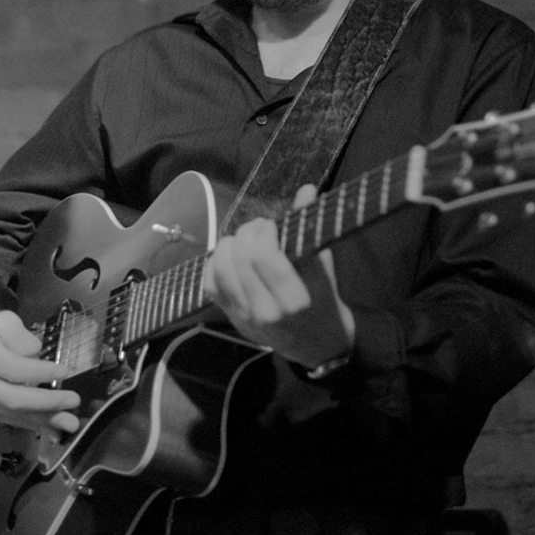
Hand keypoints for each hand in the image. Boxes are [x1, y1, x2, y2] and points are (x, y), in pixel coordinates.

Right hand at [0, 312, 81, 434]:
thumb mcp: (0, 322)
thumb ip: (19, 334)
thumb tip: (35, 352)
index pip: (14, 368)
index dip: (40, 372)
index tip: (65, 371)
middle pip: (14, 398)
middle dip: (47, 402)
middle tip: (73, 399)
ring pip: (16, 415)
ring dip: (45, 420)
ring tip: (71, 423)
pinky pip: (14, 422)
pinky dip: (36, 425)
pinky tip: (57, 429)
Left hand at [205, 184, 354, 369]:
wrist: (318, 344)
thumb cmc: (325, 301)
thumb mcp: (324, 267)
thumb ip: (309, 227)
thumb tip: (305, 189)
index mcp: (294, 300)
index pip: (265, 256)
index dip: (264, 231)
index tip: (273, 224)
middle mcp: (265, 311)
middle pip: (241, 258)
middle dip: (248, 232)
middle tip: (260, 227)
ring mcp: (244, 316)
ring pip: (220, 269)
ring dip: (229, 244)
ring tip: (245, 239)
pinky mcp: (231, 317)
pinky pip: (209, 284)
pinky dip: (214, 263)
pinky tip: (230, 256)